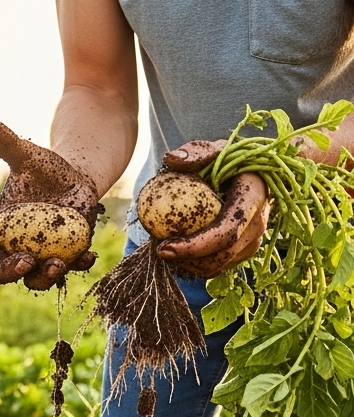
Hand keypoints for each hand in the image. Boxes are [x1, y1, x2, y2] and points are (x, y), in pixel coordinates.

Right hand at [0, 115, 100, 289]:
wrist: (74, 180)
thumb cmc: (45, 169)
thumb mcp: (27, 155)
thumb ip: (4, 142)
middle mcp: (12, 247)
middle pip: (0, 270)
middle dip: (9, 271)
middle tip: (23, 261)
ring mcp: (39, 256)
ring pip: (33, 278)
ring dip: (42, 277)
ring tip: (55, 264)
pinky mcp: (65, 256)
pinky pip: (67, 269)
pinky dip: (78, 265)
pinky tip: (88, 256)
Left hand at [156, 139, 269, 278]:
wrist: (245, 175)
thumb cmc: (225, 160)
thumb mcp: (212, 150)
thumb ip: (194, 152)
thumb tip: (172, 160)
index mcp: (255, 196)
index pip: (226, 231)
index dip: (195, 246)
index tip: (164, 247)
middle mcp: (259, 223)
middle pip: (221, 256)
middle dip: (186, 261)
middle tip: (158, 250)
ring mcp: (254, 241)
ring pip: (218, 266)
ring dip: (188, 264)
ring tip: (166, 247)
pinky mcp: (244, 252)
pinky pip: (217, 266)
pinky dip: (194, 264)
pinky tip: (178, 250)